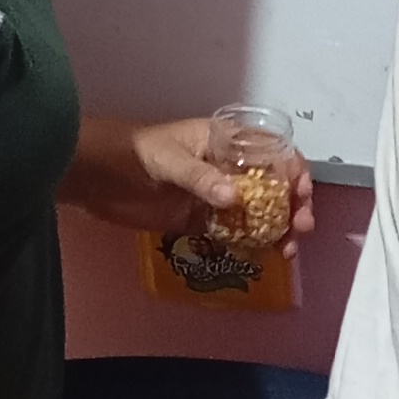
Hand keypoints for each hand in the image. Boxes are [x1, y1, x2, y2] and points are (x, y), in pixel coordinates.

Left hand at [63, 116, 316, 245]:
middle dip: (294, 206)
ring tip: (285, 250)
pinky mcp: (200, 220)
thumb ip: (200, 177)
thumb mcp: (168, 159)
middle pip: (273, 186)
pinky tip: (264, 257)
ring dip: (278, 230)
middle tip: (300, 227)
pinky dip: (252, 244)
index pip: (272, 151)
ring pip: (258, 213)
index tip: (301, 192)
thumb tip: (234, 199)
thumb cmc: (132, 153)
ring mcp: (215, 196)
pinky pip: (235, 233)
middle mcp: (227, 168)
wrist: (96, 176)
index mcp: (224, 142)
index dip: (294, 170)